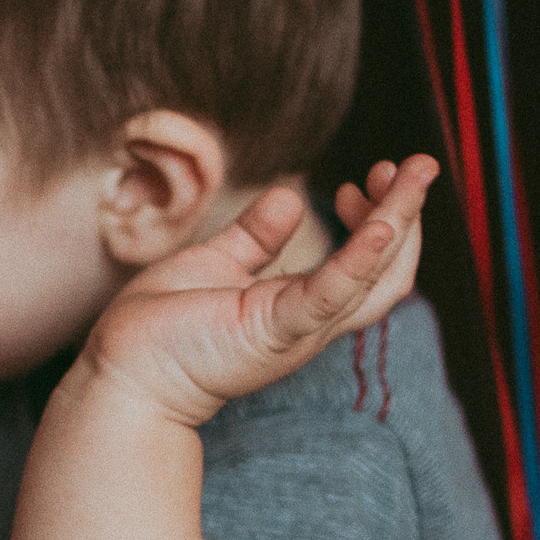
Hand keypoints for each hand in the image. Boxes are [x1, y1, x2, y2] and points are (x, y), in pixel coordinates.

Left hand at [82, 156, 437, 430]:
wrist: (122, 373)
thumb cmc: (160, 329)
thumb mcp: (217, 264)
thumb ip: (257, 236)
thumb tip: (292, 198)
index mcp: (299, 305)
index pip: (367, 264)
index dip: (379, 218)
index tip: (360, 183)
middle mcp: (310, 321)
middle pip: (388, 270)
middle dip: (407, 213)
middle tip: (418, 165)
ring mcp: (297, 329)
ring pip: (375, 278)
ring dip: (401, 222)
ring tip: (416, 174)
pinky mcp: (274, 331)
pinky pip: (331, 294)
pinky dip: (361, 258)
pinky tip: (382, 222)